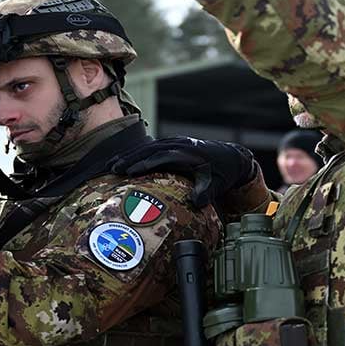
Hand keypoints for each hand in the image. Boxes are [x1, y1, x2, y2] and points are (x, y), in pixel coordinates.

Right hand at [111, 138, 254, 208]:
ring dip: (129, 155)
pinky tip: (124, 160)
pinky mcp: (173, 145)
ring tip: (112, 165)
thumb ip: (206, 192)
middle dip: (130, 158)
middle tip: (113, 168)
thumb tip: (197, 203)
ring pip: (147, 146)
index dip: (144, 164)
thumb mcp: (217, 183)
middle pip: (149, 149)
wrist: (232, 158)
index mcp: (187, 153)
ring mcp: (175, 143)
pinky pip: (151, 147)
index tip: (129, 173)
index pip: (161, 158)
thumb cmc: (224, 173)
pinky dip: (136, 153)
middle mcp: (179, 145)